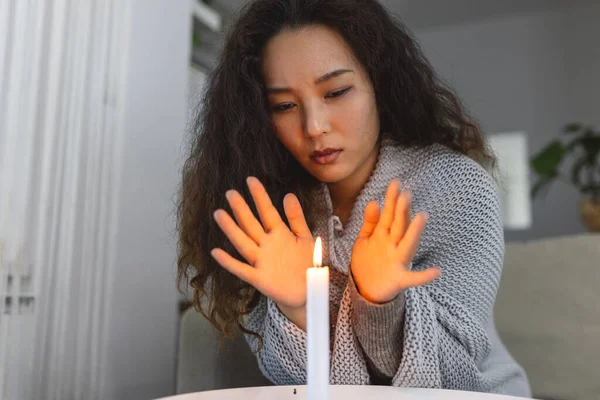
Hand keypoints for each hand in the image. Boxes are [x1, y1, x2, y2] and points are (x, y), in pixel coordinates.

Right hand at [210, 177, 313, 324]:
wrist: (309, 291)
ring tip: (219, 214)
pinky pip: (242, 269)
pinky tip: (216, 252)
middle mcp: (267, 245)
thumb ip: (296, 218)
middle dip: (241, 209)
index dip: (259, 196)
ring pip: (243, 242)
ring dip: (231, 229)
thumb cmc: (306, 264)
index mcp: (279, 233)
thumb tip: (288, 195)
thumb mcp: (305, 238)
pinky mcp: (259, 278)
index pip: (267, 211)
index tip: (251, 179)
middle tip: (230, 192)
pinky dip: (229, 262)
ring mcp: (261, 261)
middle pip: (251, 224)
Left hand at [350, 179, 439, 303]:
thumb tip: (374, 201)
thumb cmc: (368, 262)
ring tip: (422, 217)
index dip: (391, 200)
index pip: (389, 215)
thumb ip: (371, 222)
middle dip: (402, 211)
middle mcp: (393, 246)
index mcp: (384, 236)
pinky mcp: (399, 280)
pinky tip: (437, 271)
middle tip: (406, 194)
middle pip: (398, 226)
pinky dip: (424, 276)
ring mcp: (398, 262)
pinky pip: (413, 278)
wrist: (366, 291)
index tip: (395, 183)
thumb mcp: (366, 239)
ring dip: (414, 232)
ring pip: (407, 245)